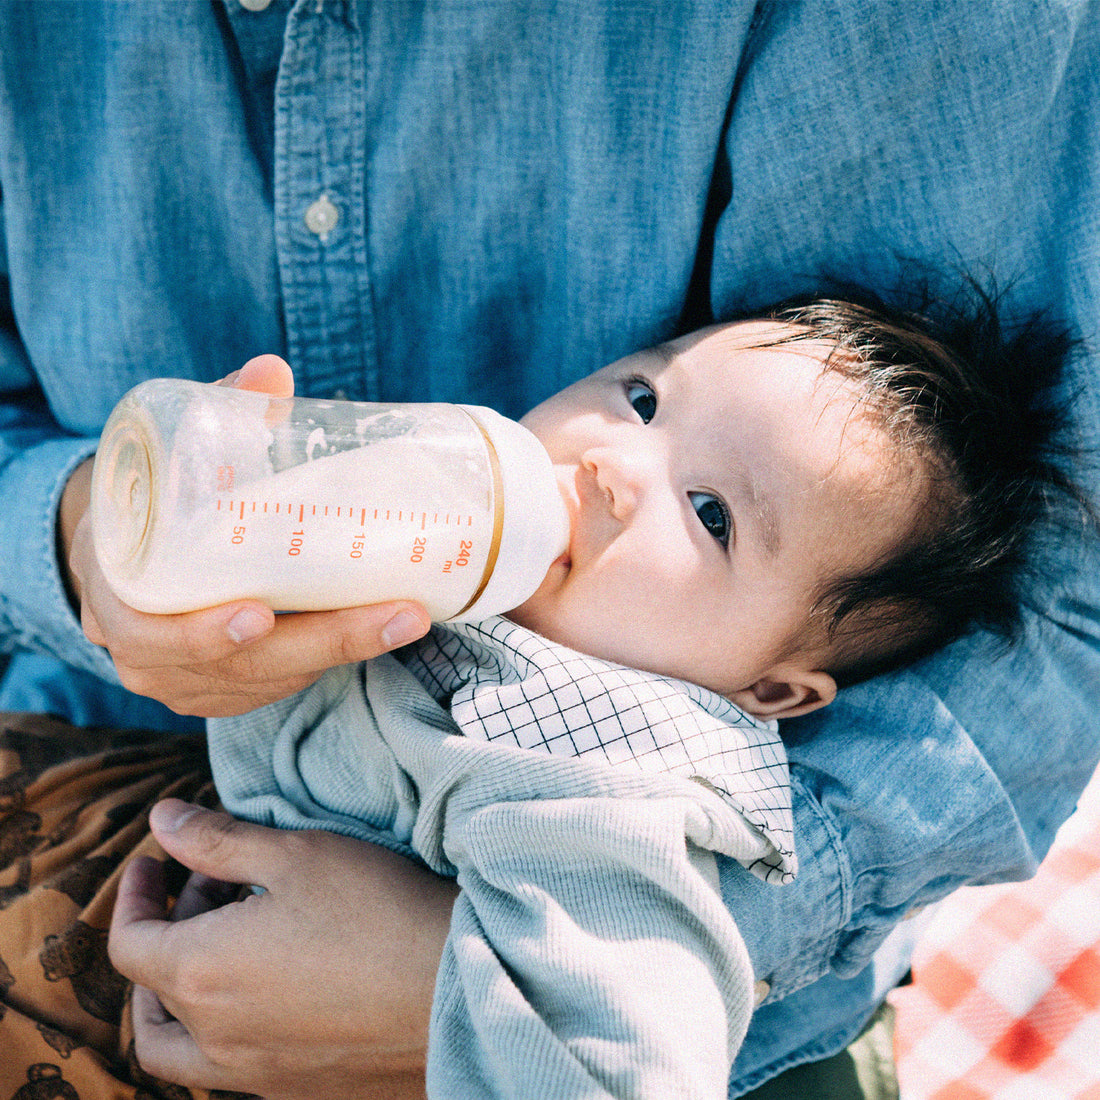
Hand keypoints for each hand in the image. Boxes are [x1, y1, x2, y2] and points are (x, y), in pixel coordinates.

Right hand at [62, 356, 430, 715]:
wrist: (126, 555)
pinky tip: (375, 633)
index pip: (150, 632)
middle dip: (323, 643)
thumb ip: (220, 416)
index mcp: (117, 596)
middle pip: (236, 666)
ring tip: (406, 619)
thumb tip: (271, 371)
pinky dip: (325, 664)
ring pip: (267, 683)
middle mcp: (146, 654)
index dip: (202, 631)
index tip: (258, 613)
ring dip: (340, 655)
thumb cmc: (154, 504)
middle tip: (397, 617)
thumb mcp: (170, 459)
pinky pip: (275, 690)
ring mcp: (185, 682)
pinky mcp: (222, 692)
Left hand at [109, 800, 456, 1098]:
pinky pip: (232, 1065)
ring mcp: (255, 1073)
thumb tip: (161, 819)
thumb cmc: (375, 911)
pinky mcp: (297, 1090)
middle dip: (168, 931)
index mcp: (201, 973)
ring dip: (181, 995)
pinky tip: (276, 984)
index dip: (134, 895)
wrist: (458, 990)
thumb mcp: (295, 855)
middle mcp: (214, 1037)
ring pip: (180, 1047)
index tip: (153, 862)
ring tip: (222, 949)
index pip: (130, 943)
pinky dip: (225, 1024)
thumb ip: (218, 840)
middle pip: (153, 992)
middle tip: (213, 886)